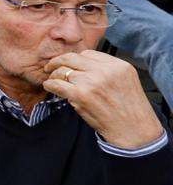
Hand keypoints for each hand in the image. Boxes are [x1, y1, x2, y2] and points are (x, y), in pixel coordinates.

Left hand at [43, 50, 165, 151]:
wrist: (134, 131)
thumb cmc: (129, 110)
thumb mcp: (126, 82)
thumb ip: (107, 71)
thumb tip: (81, 66)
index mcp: (119, 66)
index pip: (88, 54)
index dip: (76, 60)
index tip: (69, 64)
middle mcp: (105, 70)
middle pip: (72, 58)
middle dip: (58, 62)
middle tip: (50, 67)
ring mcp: (92, 82)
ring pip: (63, 71)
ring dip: (54, 76)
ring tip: (53, 81)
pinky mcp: (80, 95)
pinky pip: (57, 84)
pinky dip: (50, 85)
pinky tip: (49, 87)